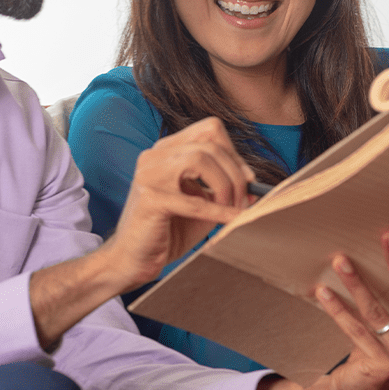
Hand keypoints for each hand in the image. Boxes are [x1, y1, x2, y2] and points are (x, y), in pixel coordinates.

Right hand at [106, 117, 254, 291]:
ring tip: (229, 209)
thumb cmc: (169, 231)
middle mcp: (155, 156)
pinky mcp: (150, 199)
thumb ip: (224, 190)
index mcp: (166, 150)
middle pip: (210, 144)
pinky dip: (219, 211)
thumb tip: (255, 185)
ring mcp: (149, 174)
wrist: (133, 260)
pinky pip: (194, 200)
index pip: (209, 130)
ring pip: (201, 159)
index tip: (247, 179)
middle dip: (235, 174)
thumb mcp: (202, 204)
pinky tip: (231, 220)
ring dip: (225, 185)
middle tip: (243, 201)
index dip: (234, 152)